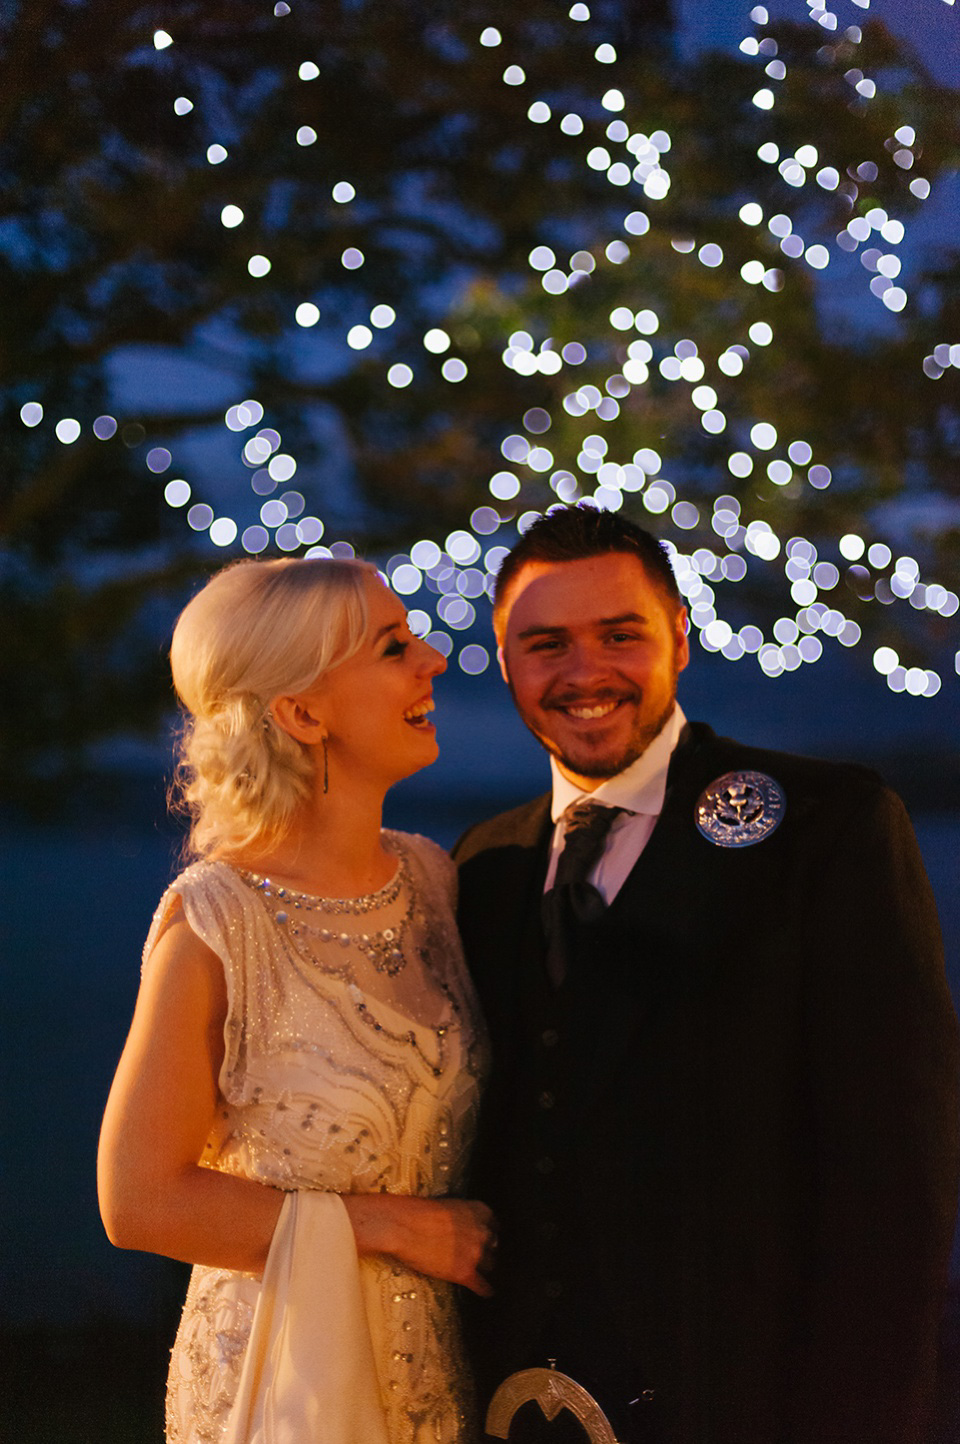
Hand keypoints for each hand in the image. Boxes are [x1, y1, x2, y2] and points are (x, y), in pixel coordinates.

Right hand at [343, 1195, 497, 1296]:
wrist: (403, 1226)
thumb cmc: (418, 1212)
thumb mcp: (448, 1205)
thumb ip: (463, 1217)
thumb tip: (462, 1228)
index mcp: (478, 1211)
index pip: (495, 1225)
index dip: (489, 1233)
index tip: (487, 1239)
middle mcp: (482, 1231)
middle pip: (493, 1246)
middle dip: (486, 1250)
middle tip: (476, 1255)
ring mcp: (475, 1253)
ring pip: (490, 1265)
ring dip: (484, 1269)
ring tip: (479, 1272)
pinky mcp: (465, 1273)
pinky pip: (482, 1286)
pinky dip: (485, 1290)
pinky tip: (487, 1292)